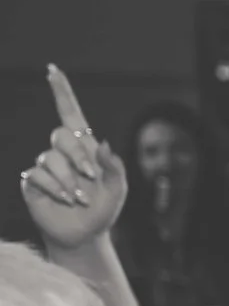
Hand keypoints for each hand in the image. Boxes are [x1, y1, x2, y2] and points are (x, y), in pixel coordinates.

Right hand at [20, 66, 126, 249]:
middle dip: (77, 156)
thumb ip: (114, 167)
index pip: (70, 114)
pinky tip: (67, 200)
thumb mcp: (118, 189)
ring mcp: (46, 167)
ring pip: (50, 158)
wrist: (85, 234)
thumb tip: (103, 144)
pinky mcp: (33, 181)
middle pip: (60, 135)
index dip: (61, 92)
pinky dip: (56, 188)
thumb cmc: (103, 209)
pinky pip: (38, 175)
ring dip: (69, 180)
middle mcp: (62, 153)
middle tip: (90, 177)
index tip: (52, 70)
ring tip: (80, 198)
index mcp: (84, 148)